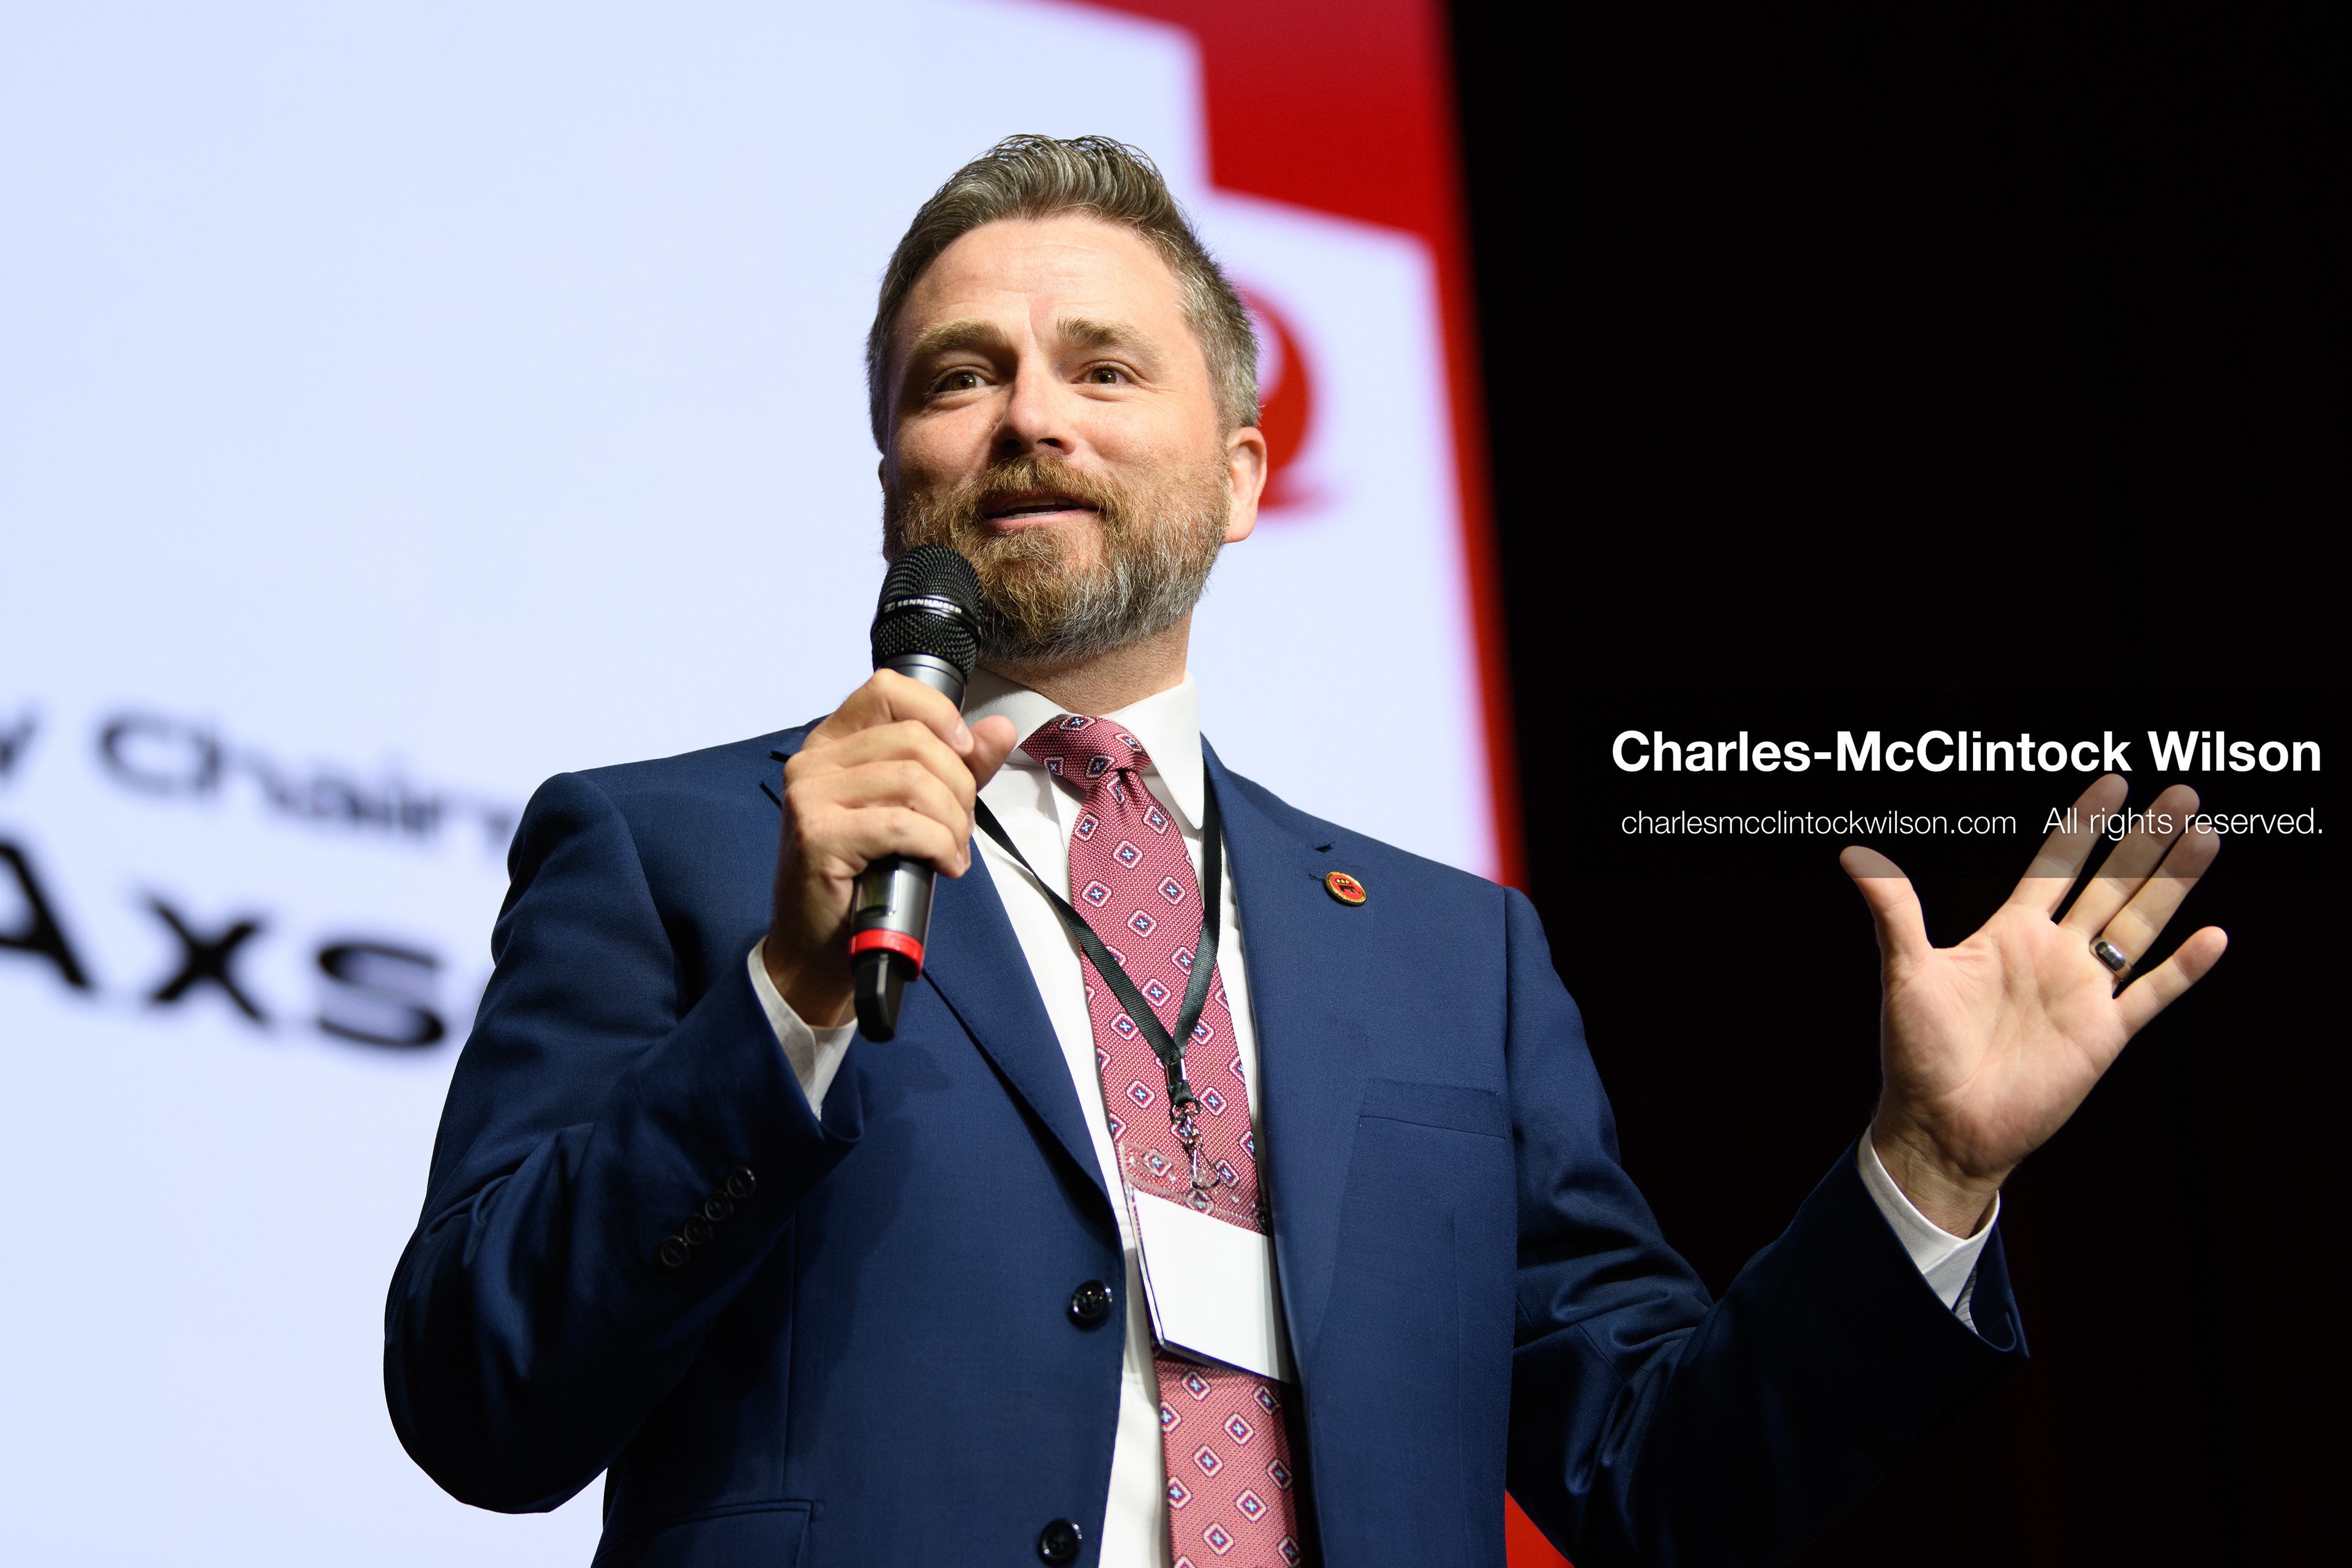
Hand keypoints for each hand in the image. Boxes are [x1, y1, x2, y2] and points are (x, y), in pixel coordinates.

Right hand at [765, 671, 1017, 1026]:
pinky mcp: (818, 835)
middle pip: (915, 740)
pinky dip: (938, 845)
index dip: (939, 715)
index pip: (889, 689)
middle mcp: (814, 760)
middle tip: (959, 827)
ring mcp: (810, 795)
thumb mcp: (916, 810)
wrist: (820, 946)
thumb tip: (999, 730)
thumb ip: (958, 767)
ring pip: (915, 781)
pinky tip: (941, 865)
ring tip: (950, 851)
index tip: (963, 755)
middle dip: (959, 787)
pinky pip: (904, 824)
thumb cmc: (865, 878)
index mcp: (833, 743)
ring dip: (953, 822)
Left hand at [1844, 774, 2226, 1234]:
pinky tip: (2214, 935)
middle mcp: (2054, 955)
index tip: (2113, 781)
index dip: (2082, 824)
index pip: (2055, 865)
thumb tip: (1853, 855)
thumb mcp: (1906, 970)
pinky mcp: (2103, 1036)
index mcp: (2010, 933)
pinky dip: (2184, 969)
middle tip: (2182, 792)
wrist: (1940, 1126)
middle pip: (2110, 884)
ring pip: (2140, 925)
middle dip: (2145, 840)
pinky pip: (2152, 994)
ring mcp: (2083, 993)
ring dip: (2172, 883)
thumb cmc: (1916, 1051)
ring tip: (2205, 835)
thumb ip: (1894, 910)